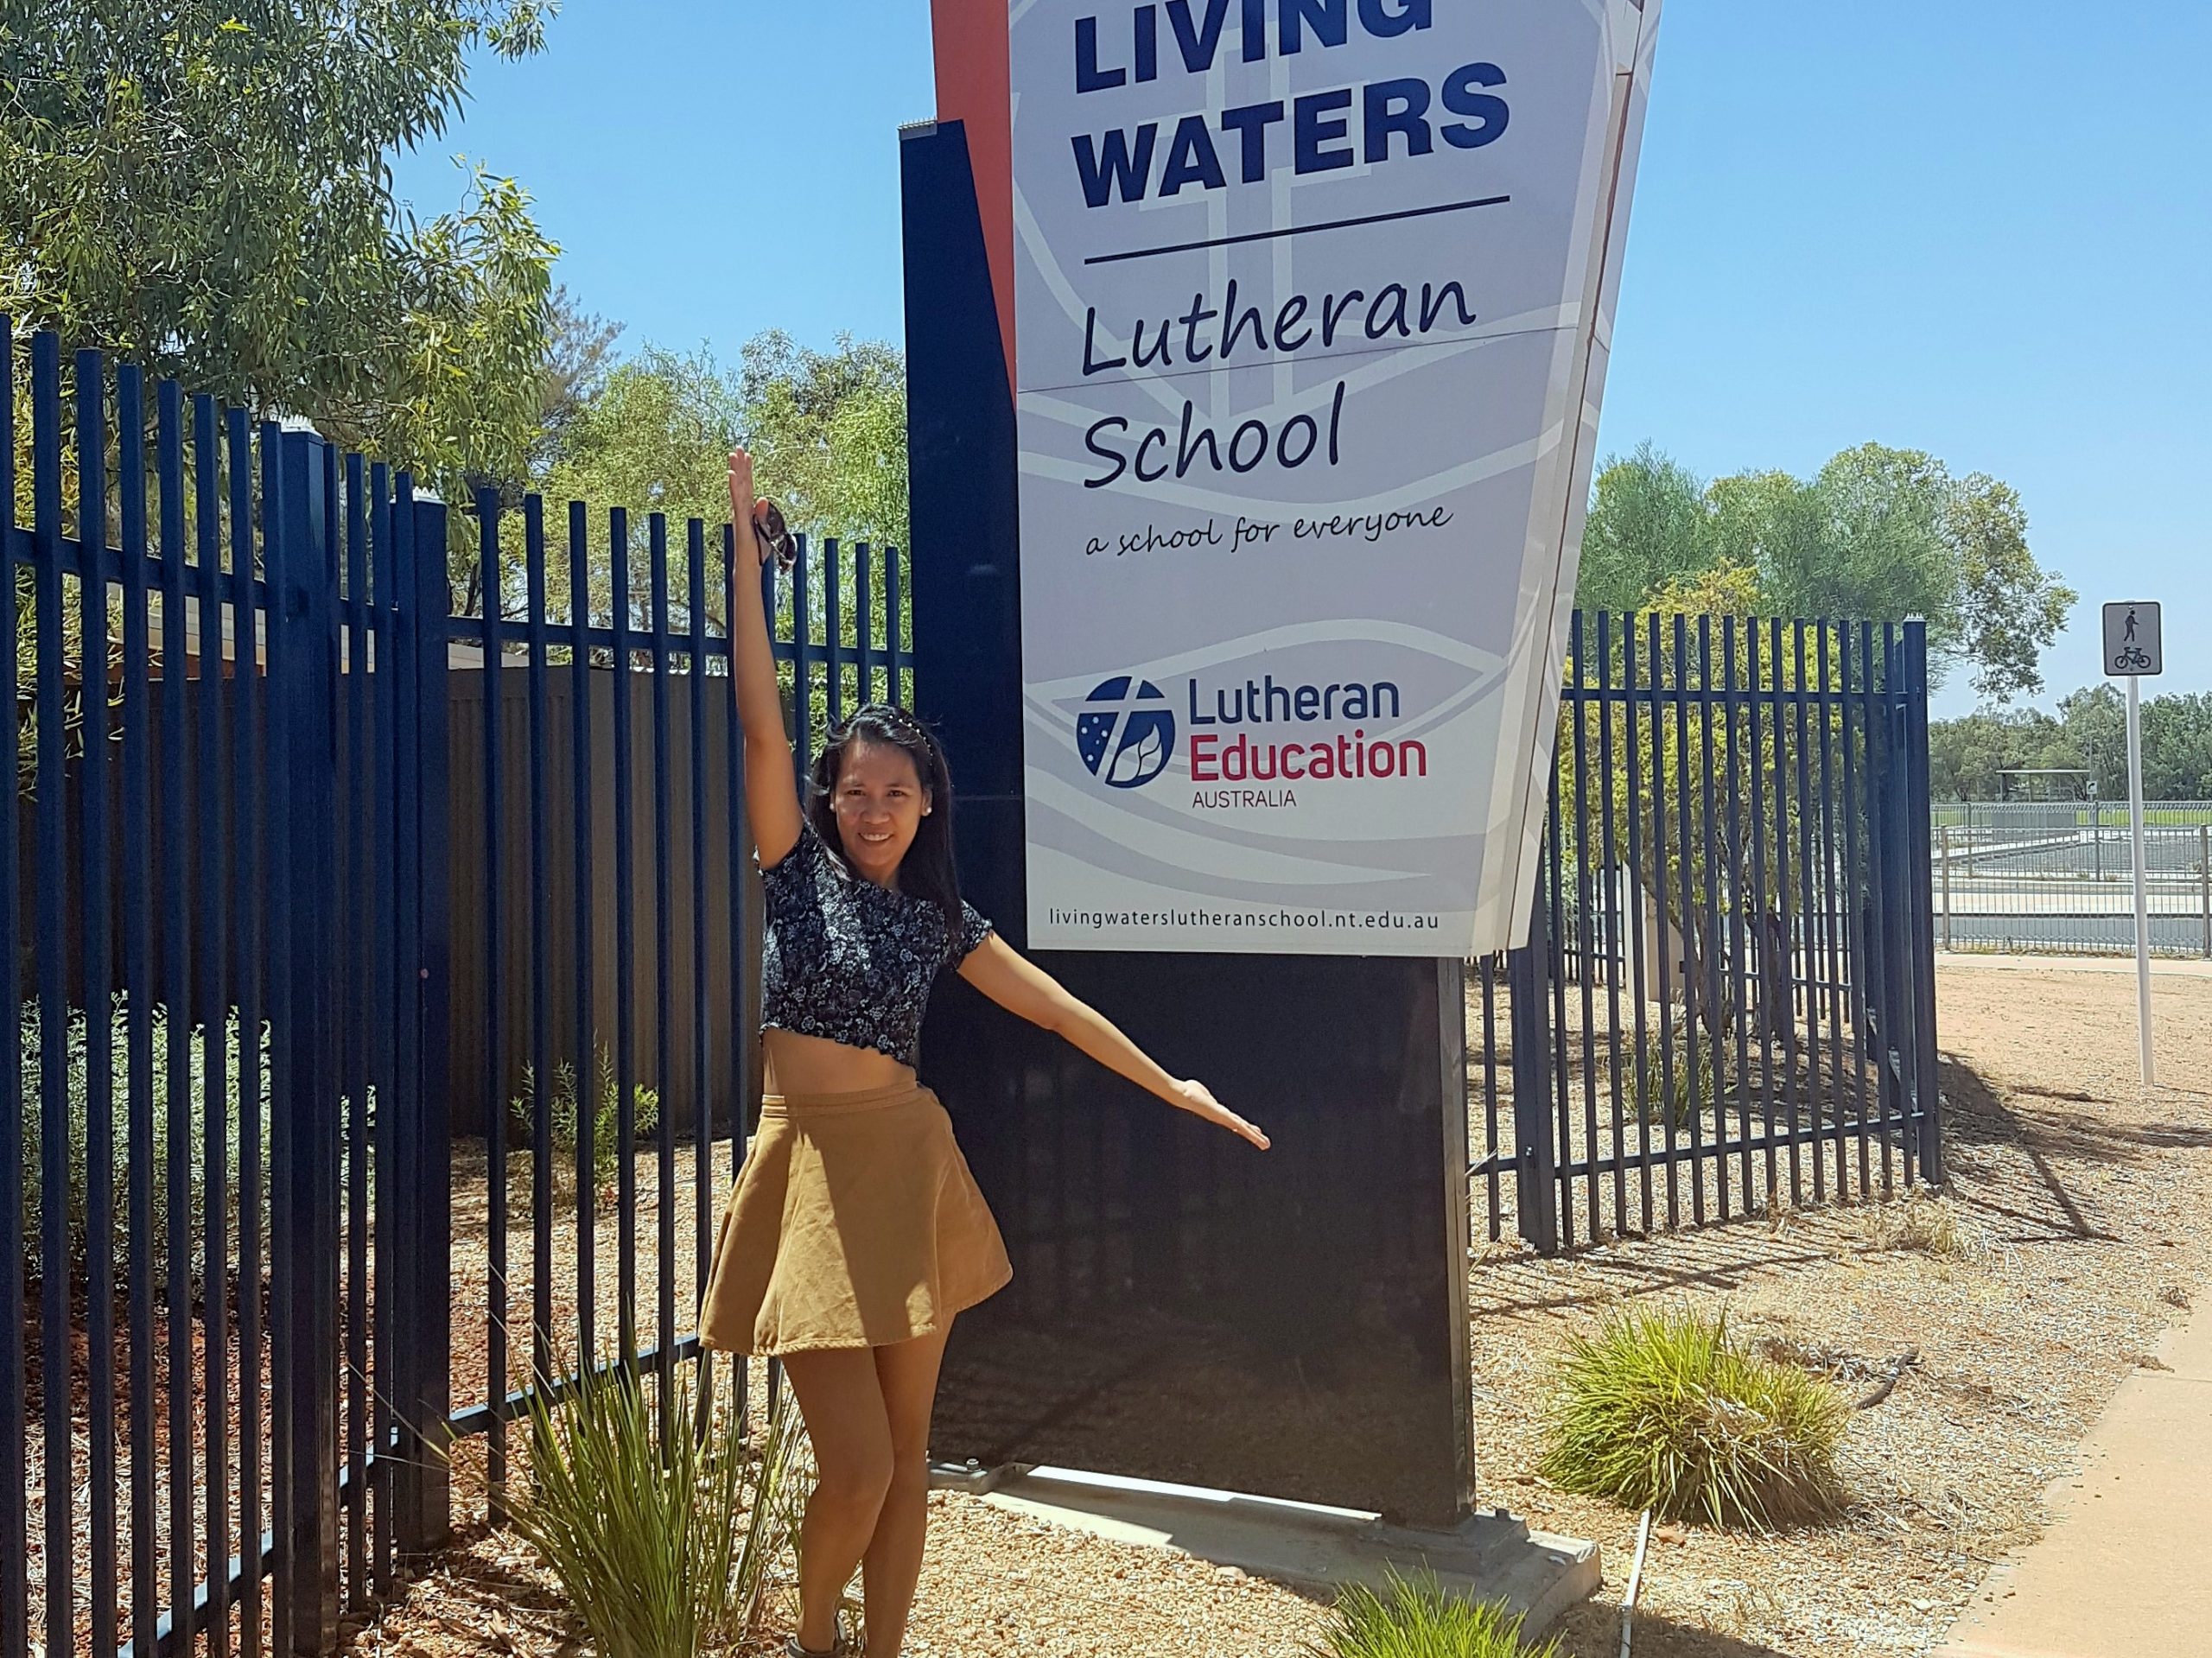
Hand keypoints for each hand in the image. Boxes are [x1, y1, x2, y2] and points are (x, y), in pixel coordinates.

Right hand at [727, 449, 766, 567]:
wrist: (750, 564)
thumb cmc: (757, 549)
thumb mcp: (764, 528)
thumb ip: (763, 514)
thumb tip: (764, 498)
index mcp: (748, 510)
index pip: (748, 486)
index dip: (747, 471)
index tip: (748, 455)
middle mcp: (741, 508)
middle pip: (741, 483)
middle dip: (740, 465)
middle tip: (738, 447)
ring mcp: (739, 513)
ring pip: (737, 487)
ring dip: (736, 470)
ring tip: (734, 454)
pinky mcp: (740, 518)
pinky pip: (737, 500)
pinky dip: (734, 487)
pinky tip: (732, 474)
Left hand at [1172, 1079, 1268, 1149]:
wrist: (1182, 1095)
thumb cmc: (1188, 1092)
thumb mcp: (1200, 1092)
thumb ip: (1203, 1094)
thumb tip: (1197, 1090)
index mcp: (1220, 1113)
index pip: (1237, 1122)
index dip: (1247, 1127)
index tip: (1257, 1131)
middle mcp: (1222, 1118)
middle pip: (1242, 1128)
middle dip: (1254, 1136)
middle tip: (1266, 1145)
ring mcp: (1222, 1118)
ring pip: (1242, 1129)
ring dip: (1255, 1137)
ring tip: (1265, 1144)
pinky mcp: (1221, 1116)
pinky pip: (1237, 1124)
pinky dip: (1247, 1130)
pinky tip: (1255, 1134)